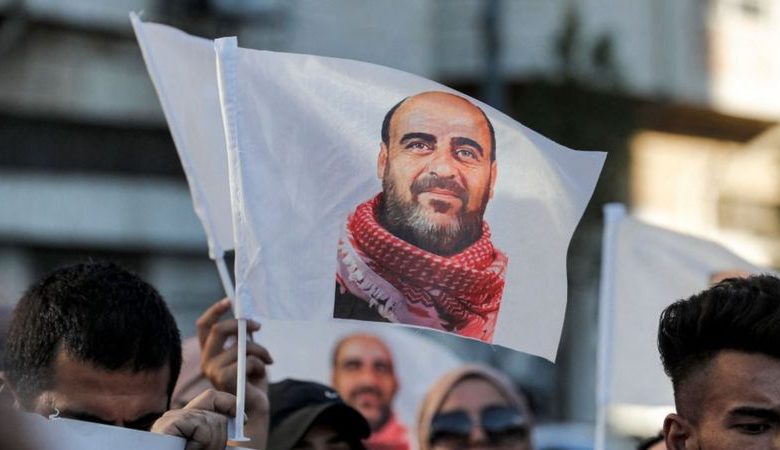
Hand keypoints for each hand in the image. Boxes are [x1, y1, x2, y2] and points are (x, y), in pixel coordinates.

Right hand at [151, 389, 234, 449]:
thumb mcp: (208, 446)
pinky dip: (202, 442)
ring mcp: (169, 419)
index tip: (244, 419)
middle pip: (215, 413)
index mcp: (186, 421)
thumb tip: (242, 418)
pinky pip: (201, 425)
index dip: (230, 403)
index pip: (212, 398)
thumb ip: (216, 432)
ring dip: (211, 444)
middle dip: (220, 437)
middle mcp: (176, 416)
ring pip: (212, 421)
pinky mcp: (167, 424)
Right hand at [196, 299, 272, 447]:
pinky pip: (247, 360)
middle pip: (219, 329)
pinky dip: (261, 363)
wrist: (256, 407)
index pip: (203, 327)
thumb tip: (249, 319)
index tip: (230, 300)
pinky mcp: (224, 379)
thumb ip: (245, 338)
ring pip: (241, 345)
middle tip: (258, 326)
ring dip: (260, 350)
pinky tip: (261, 374)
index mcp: (211, 352)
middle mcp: (207, 361)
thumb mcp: (249, 353)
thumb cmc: (252, 380)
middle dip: (242, 324)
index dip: (215, 311)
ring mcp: (213, 371)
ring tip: (268, 360)